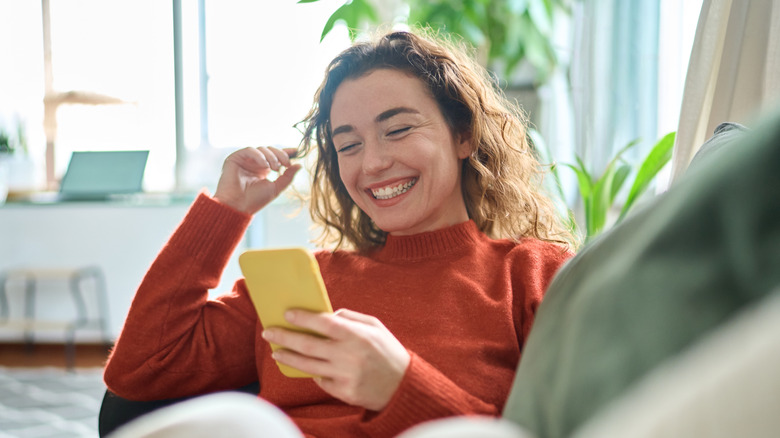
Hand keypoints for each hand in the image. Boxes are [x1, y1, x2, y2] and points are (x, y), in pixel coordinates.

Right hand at [213, 146, 301, 214]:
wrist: (238, 206)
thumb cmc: (255, 200)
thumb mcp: (276, 188)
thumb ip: (288, 177)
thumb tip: (299, 165)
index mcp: (263, 169)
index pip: (276, 156)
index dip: (286, 152)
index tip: (297, 151)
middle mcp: (254, 163)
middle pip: (270, 150)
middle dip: (280, 155)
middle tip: (286, 164)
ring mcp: (245, 160)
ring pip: (262, 149)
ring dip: (271, 157)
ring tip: (274, 168)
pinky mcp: (235, 158)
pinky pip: (250, 150)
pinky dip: (259, 156)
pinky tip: (264, 165)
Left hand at [262, 309, 410, 410]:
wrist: (403, 386)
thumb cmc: (388, 351)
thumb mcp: (376, 327)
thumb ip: (351, 317)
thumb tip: (327, 314)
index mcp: (356, 335)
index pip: (323, 323)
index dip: (303, 318)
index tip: (287, 313)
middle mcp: (348, 355)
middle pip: (307, 345)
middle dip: (285, 337)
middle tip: (269, 332)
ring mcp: (344, 376)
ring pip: (307, 365)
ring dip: (288, 358)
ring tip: (276, 352)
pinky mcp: (343, 392)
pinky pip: (320, 380)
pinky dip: (313, 372)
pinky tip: (307, 367)